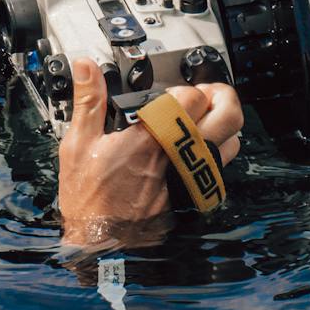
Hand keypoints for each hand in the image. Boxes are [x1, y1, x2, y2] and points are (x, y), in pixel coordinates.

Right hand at [57, 58, 242, 250]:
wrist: (98, 242)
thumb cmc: (87, 198)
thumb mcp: (78, 144)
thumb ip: (88, 101)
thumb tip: (86, 67)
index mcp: (149, 139)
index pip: (190, 99)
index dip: (185, 89)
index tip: (172, 93)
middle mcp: (176, 158)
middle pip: (226, 116)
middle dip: (222, 96)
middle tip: (208, 94)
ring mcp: (188, 178)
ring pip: (231, 143)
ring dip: (223, 126)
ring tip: (206, 120)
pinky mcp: (192, 196)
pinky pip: (220, 169)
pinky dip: (216, 153)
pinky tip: (196, 150)